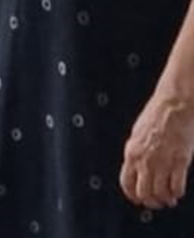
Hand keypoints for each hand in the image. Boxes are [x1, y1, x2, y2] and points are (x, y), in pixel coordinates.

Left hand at [123, 89, 193, 208]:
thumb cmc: (156, 116)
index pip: (127, 183)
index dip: (133, 196)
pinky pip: (177, 186)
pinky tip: (178, 192)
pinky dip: (177, 193)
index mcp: (131, 153)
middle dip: (151, 202)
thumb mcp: (138, 135)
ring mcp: (162, 161)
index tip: (139, 200)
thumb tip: (137, 168)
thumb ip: (137, 153)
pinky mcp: (180, 161)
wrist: (174, 105)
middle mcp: (144, 160)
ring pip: (161, 193)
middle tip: (158, 203)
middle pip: (144, 192)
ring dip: (165, 200)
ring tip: (170, 199)